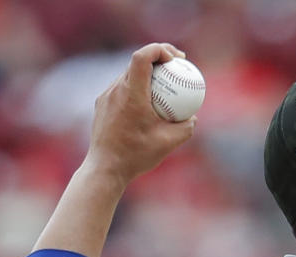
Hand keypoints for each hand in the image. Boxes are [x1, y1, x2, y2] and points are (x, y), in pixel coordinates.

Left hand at [84, 42, 197, 184]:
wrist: (105, 168)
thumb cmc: (136, 156)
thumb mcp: (168, 143)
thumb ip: (185, 128)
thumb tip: (193, 117)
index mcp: (132, 95)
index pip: (142, 57)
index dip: (160, 49)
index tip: (176, 58)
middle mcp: (116, 90)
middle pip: (136, 62)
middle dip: (157, 57)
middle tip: (175, 65)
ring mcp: (106, 96)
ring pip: (128, 74)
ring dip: (146, 73)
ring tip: (163, 83)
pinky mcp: (102, 105)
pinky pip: (121, 88)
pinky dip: (136, 88)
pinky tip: (147, 102)